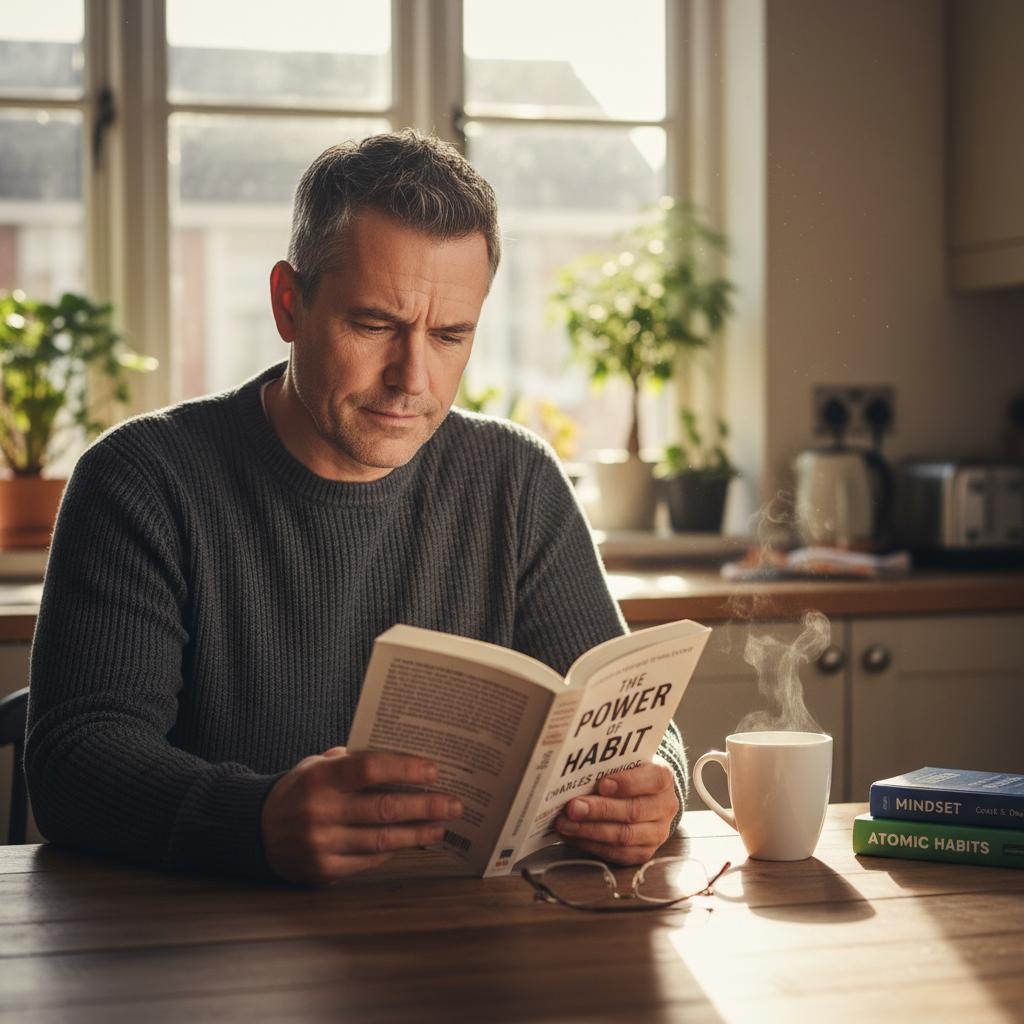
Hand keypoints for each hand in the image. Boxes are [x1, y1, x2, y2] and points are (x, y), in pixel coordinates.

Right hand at [261, 746, 462, 884]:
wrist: (257, 830)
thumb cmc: (300, 790)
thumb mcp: (318, 764)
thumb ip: (355, 761)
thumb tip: (406, 759)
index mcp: (320, 778)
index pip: (370, 769)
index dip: (405, 769)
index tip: (434, 770)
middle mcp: (320, 812)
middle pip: (385, 808)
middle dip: (426, 806)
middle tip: (454, 804)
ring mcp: (321, 844)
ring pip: (383, 839)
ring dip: (418, 833)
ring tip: (442, 826)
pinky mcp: (324, 870)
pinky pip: (369, 860)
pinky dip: (394, 849)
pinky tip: (411, 841)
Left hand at [554, 758, 678, 864]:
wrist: (646, 796)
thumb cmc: (629, 774)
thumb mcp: (626, 763)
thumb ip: (609, 766)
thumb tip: (576, 771)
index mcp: (663, 778)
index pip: (652, 780)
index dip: (627, 783)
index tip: (602, 784)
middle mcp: (665, 806)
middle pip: (633, 811)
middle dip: (599, 810)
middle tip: (573, 808)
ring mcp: (657, 833)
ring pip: (624, 835)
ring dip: (590, 830)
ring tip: (565, 824)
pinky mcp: (644, 852)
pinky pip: (618, 853)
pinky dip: (592, 845)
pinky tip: (574, 836)